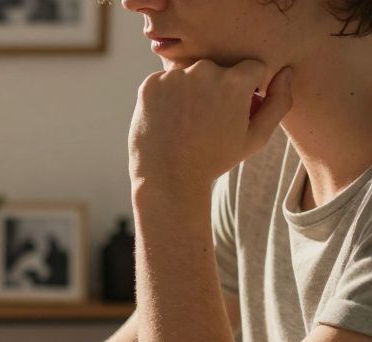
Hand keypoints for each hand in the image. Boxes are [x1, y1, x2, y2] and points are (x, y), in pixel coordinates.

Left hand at [129, 60, 292, 192]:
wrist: (168, 178)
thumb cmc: (215, 160)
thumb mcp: (256, 137)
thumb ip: (279, 102)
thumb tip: (286, 72)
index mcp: (235, 80)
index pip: (251, 68)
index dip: (247, 89)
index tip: (237, 109)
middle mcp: (204, 70)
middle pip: (219, 68)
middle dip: (218, 87)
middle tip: (208, 120)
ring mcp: (174, 76)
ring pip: (190, 73)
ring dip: (191, 90)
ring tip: (187, 122)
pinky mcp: (150, 84)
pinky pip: (165, 82)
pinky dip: (167, 96)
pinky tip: (168, 120)